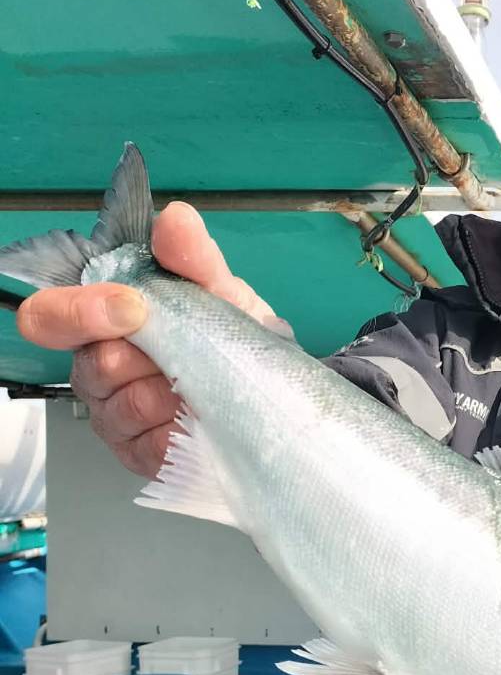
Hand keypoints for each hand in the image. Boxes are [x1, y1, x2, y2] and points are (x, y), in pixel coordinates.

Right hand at [15, 203, 283, 478]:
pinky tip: (199, 421)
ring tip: (199, 388)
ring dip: (168, 396)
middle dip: (143, 359)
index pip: (51, 317)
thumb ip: (194, 256)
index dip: (81, 311)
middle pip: (91, 366)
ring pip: (120, 409)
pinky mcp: (140, 455)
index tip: (132, 309)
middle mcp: (100, 366)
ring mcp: (116, 415)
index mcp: (105, 319)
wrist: (275, 389)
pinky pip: (149, 448)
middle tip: (185, 356)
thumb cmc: (236, 334)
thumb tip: (175, 218)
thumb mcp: (222, 289)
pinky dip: (179, 433)